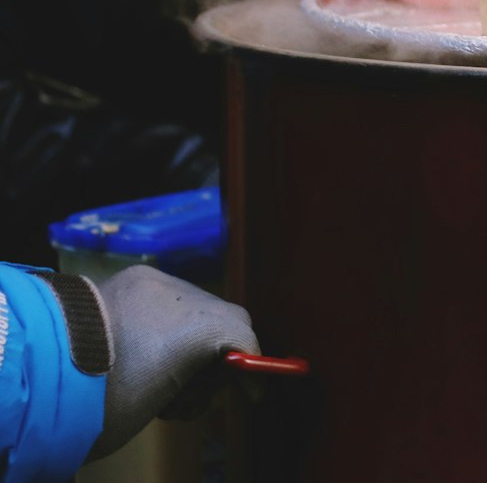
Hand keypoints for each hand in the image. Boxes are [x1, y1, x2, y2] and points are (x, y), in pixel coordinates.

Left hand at [87, 265, 258, 459]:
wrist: (35, 369)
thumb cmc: (103, 399)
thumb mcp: (158, 404)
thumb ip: (191, 385)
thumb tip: (200, 378)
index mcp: (201, 327)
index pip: (245, 338)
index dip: (252, 365)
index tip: (249, 390)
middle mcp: (184, 294)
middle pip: (220, 318)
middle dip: (215, 353)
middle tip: (196, 389)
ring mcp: (151, 282)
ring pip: (190, 306)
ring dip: (186, 338)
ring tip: (158, 375)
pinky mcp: (123, 280)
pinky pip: (159, 300)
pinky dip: (161, 324)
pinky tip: (139, 350)